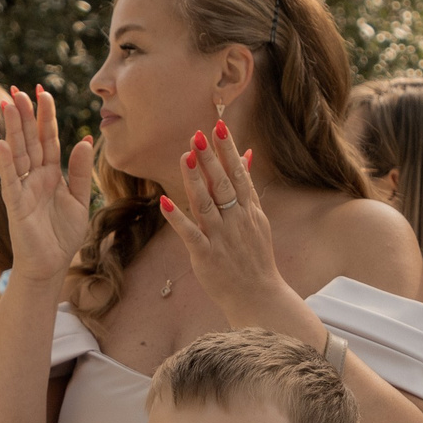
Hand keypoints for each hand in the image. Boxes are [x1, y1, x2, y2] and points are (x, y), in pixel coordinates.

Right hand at [0, 87, 94, 277]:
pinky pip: (10, 179)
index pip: (47, 139)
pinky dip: (6, 161)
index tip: (44, 92)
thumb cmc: (62, 235)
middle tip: (20, 90)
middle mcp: (35, 177)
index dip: (46, 117)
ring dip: (13, 129)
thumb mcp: (80, 200)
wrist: (50, 266)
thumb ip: (82, 172)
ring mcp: (23, 188)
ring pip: (18, 153)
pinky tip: (2, 141)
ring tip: (8, 104)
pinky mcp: (15, 204)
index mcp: (51, 174)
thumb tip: (86, 140)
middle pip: (30, 140)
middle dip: (25, 115)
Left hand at [162, 121, 294, 321]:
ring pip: (207, 203)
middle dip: (210, 158)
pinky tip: (164, 202)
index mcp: (249, 210)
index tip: (218, 127)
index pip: (238, 174)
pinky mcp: (206, 255)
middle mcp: (237, 220)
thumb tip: (246, 154)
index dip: (228, 150)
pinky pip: (190, 233)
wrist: (259, 296)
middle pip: (222, 184)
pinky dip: (177, 217)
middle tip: (197, 133)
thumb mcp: (256, 219)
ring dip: (194, 179)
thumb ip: (247, 187)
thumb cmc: (254, 256)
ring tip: (183, 156)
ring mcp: (222, 238)